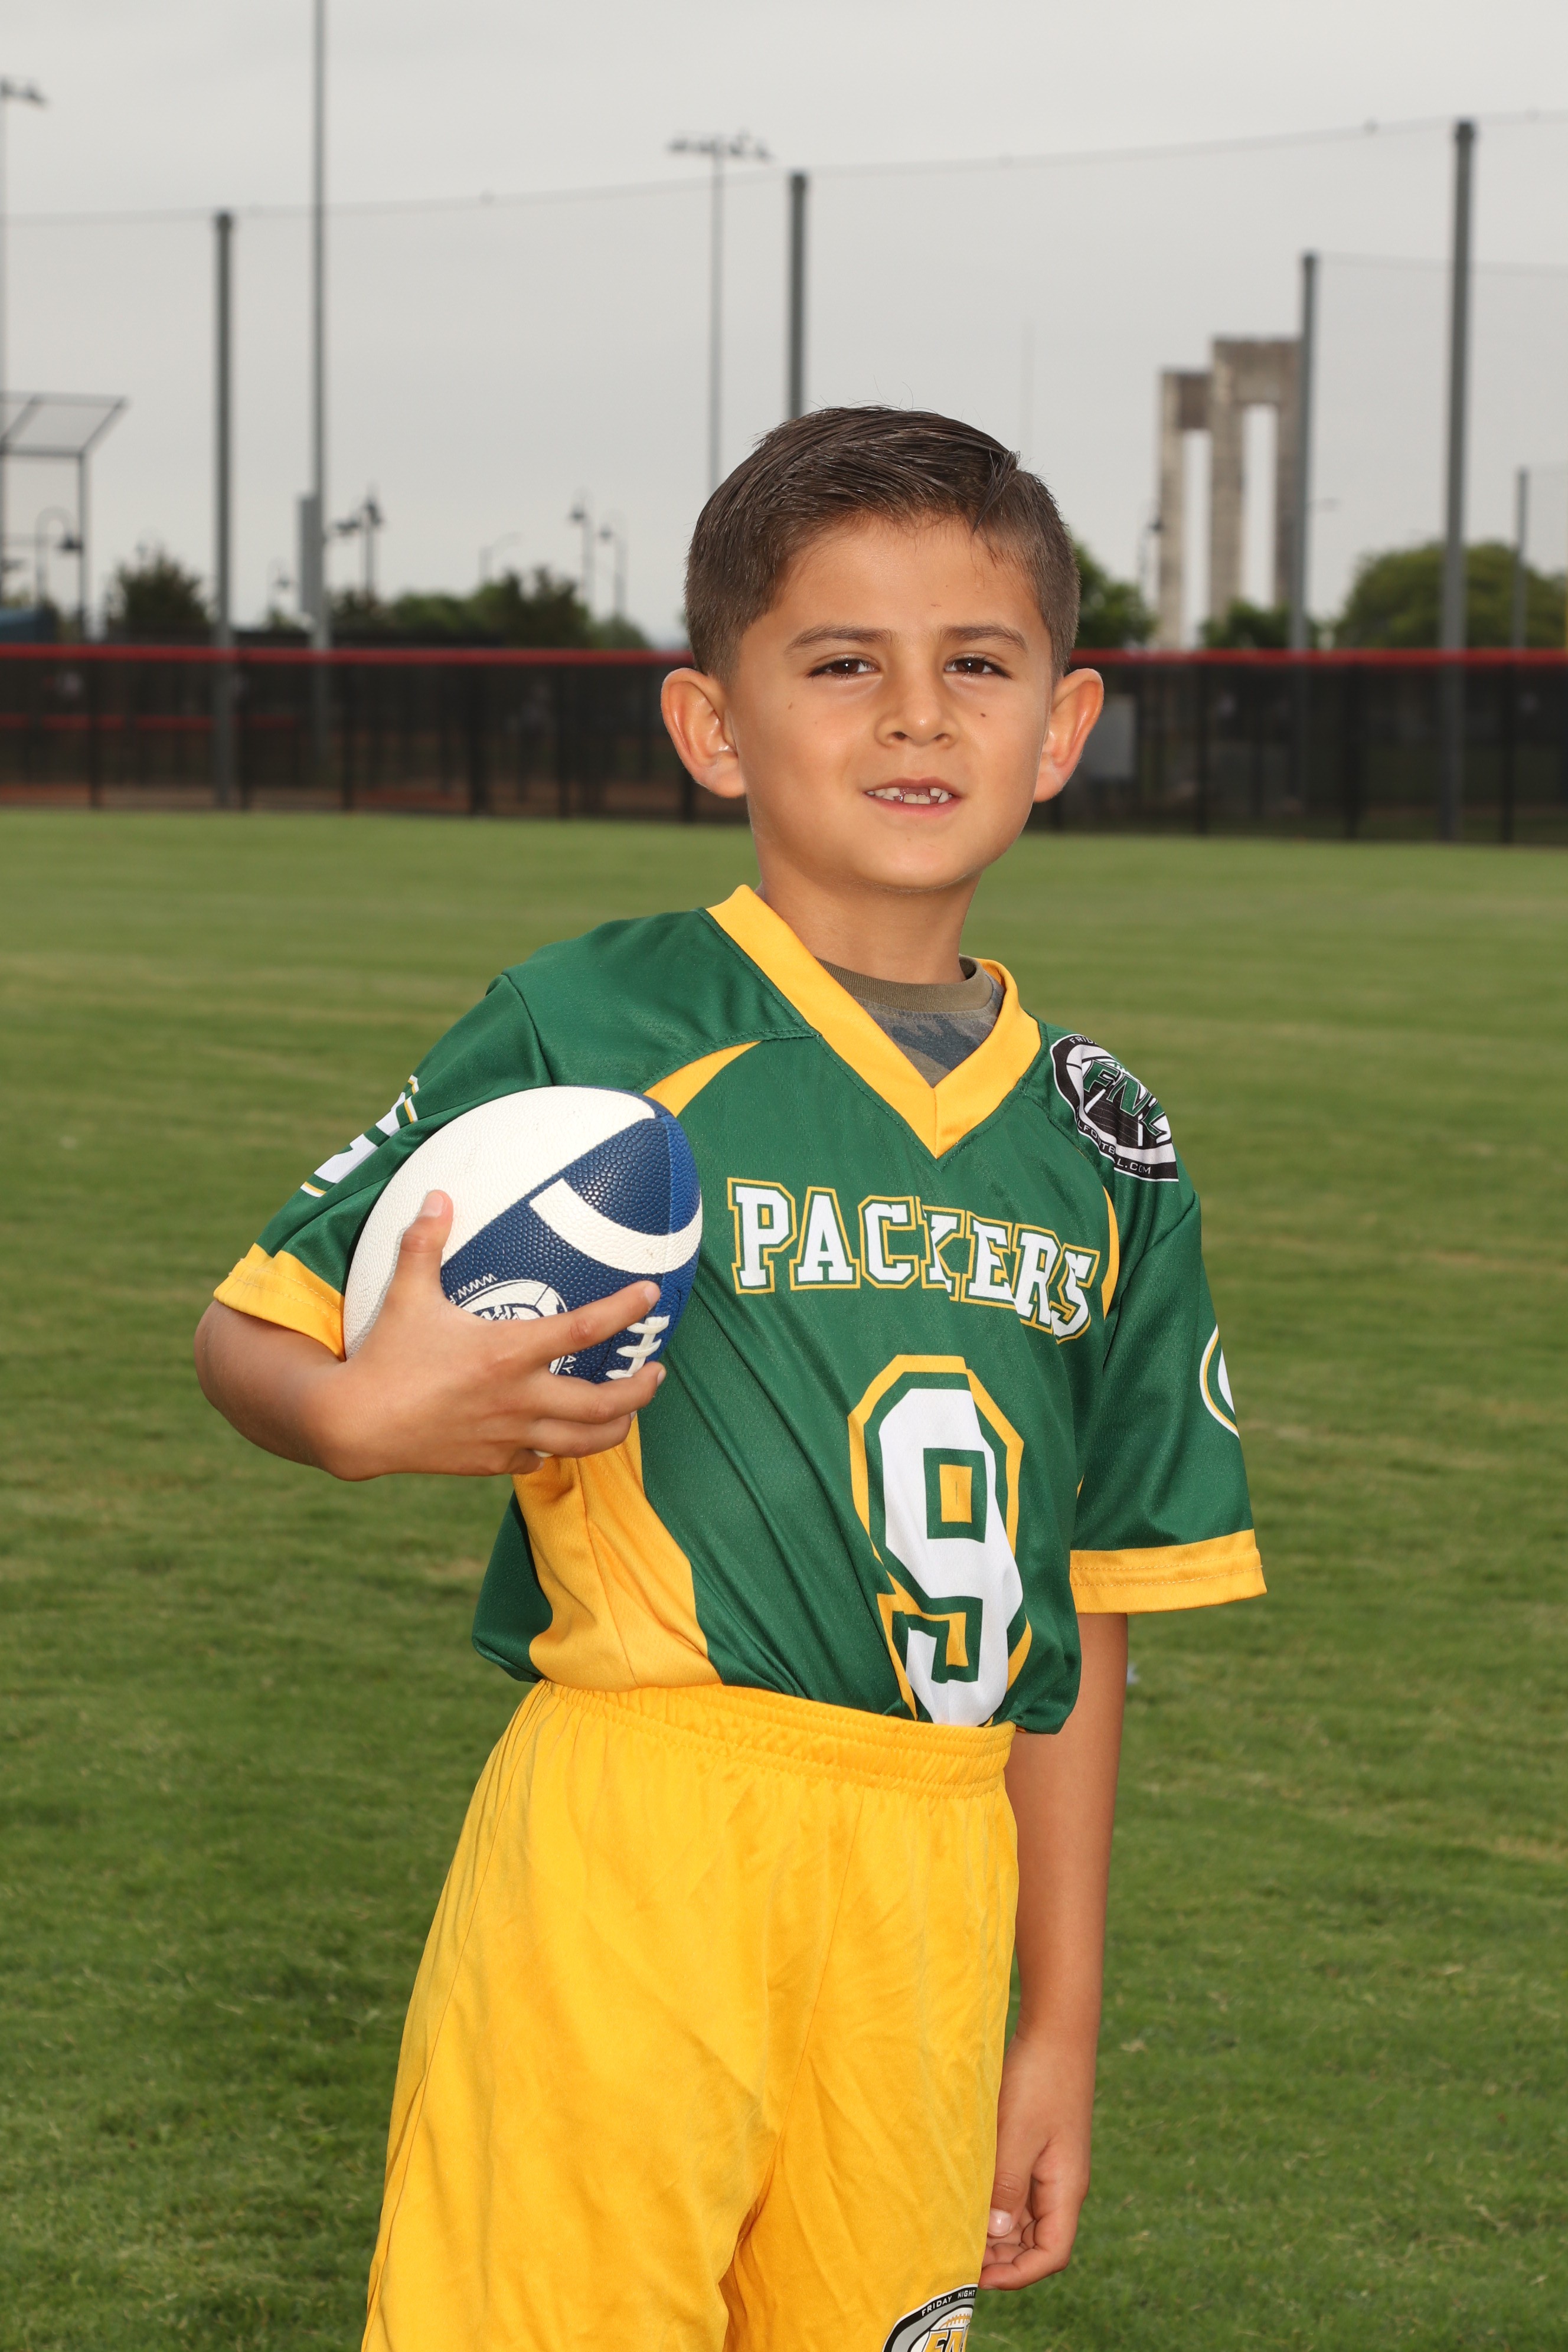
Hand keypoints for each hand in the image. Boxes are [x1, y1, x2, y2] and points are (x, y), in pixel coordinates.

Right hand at [308, 1189, 666, 1479]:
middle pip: (605, 1403)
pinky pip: (539, 1458)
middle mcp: (520, 1398)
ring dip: (618, 1426)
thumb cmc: (385, 1354)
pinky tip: (559, 1436)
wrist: (355, 1425)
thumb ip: (426, 1243)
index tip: (651, 1295)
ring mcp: (510, 1435)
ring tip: (632, 1410)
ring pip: (585, 1442)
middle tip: (657, 1370)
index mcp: (508, 1352)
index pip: (585, 1329)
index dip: (625, 1310)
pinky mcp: (493, 1462)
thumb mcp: (407, 1293)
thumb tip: (437, 1194)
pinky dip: (555, 1447)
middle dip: (642, 1388)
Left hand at [978, 2026, 1094, 2289]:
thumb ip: (1007, 2186)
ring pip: (1024, 2219)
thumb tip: (996, 2235)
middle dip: (1001, 2259)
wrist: (1056, 2032)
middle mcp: (1061, 2185)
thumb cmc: (1039, 2079)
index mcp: (1066, 2188)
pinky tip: (967, 2199)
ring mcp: (1049, 2168)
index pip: (1051, 2254)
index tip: (977, 2275)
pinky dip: (995, 2203)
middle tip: (957, 2257)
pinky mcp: (1036, 2149)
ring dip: (996, 2232)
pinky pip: (1017, 2191)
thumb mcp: (1017, 2134)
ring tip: (957, 2233)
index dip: (1017, 2275)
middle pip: (1036, 2243)